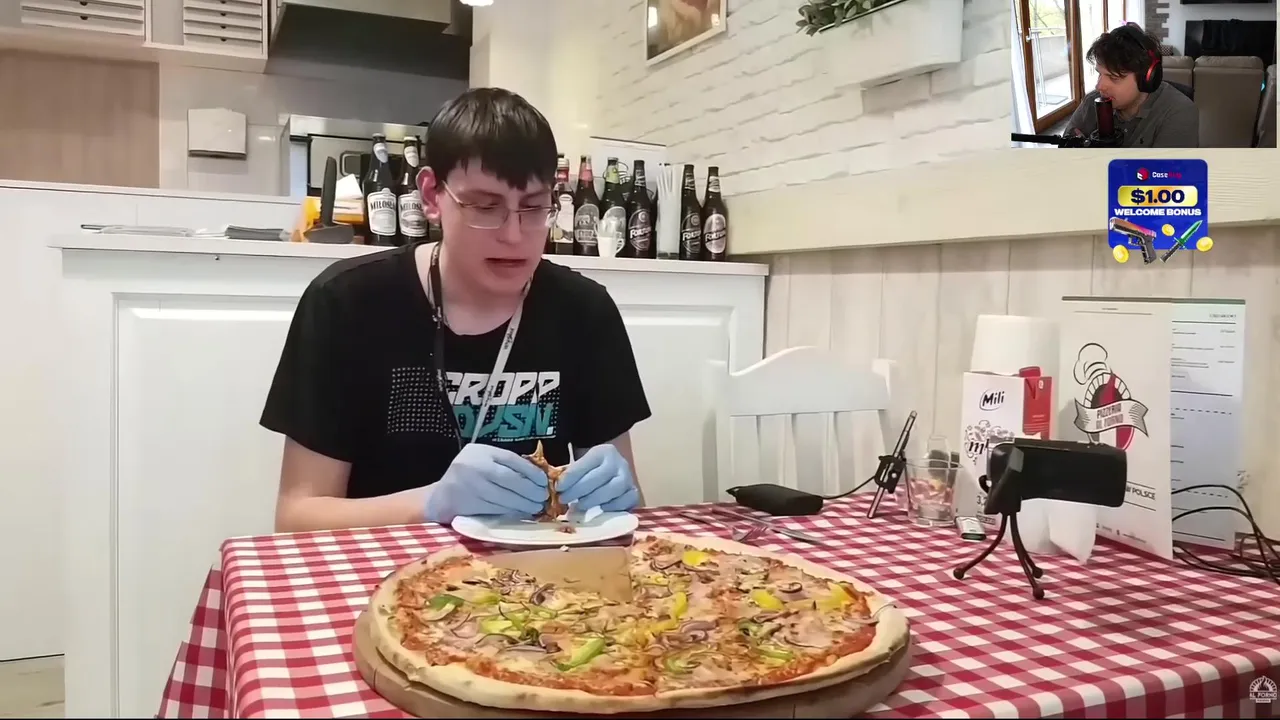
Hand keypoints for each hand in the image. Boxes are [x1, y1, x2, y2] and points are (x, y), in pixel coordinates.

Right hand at [422, 444, 547, 523]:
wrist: (439, 497)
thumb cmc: (468, 478)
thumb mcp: (483, 462)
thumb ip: (504, 465)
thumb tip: (537, 477)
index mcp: (481, 451)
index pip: (511, 459)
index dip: (530, 471)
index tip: (544, 481)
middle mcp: (473, 465)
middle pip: (509, 478)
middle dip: (529, 490)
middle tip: (543, 498)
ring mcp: (469, 484)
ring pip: (503, 496)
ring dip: (522, 504)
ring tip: (535, 508)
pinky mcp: (467, 503)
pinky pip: (494, 508)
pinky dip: (510, 512)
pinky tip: (521, 513)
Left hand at [557, 444, 638, 511]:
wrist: (612, 470)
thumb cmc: (590, 471)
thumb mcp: (581, 466)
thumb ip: (568, 475)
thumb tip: (552, 487)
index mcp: (602, 452)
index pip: (585, 464)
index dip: (570, 477)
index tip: (558, 487)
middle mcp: (618, 462)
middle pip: (598, 477)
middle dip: (578, 490)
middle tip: (564, 499)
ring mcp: (628, 478)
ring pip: (613, 489)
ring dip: (593, 499)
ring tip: (578, 506)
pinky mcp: (634, 492)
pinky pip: (625, 501)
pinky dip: (612, 506)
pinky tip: (599, 510)